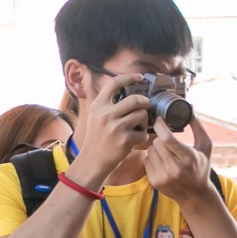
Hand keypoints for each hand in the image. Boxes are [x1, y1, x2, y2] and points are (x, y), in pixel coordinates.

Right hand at [70, 73, 150, 188]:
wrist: (92, 161)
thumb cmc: (96, 138)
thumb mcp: (94, 117)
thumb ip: (107, 105)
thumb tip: (127, 90)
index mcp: (97, 106)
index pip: (114, 83)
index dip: (129, 77)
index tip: (139, 77)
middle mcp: (105, 114)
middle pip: (136, 99)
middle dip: (144, 103)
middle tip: (144, 107)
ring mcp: (115, 127)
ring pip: (142, 115)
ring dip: (143, 121)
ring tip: (136, 128)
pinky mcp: (125, 140)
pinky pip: (143, 133)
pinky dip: (141, 137)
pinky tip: (132, 141)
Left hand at [146, 116, 216, 209]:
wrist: (195, 194)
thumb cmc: (201, 166)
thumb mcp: (205, 147)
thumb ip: (198, 128)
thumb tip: (191, 109)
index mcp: (189, 158)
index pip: (167, 139)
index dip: (160, 127)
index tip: (159, 120)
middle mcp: (175, 168)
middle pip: (157, 143)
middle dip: (160, 138)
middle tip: (166, 139)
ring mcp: (164, 176)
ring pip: (150, 150)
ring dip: (155, 148)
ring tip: (166, 151)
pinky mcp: (155, 181)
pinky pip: (146, 160)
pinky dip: (152, 158)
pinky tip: (162, 161)